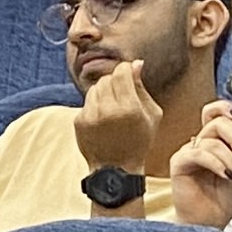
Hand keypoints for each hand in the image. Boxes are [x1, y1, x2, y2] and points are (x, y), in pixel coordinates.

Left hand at [74, 59, 162, 174]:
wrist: (116, 168)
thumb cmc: (139, 141)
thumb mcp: (152, 115)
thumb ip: (142, 87)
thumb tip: (136, 63)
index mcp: (129, 108)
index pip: (121, 72)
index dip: (126, 70)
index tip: (129, 74)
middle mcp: (107, 110)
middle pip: (107, 78)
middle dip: (115, 82)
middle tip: (123, 95)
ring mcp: (91, 116)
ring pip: (95, 88)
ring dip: (104, 92)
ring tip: (114, 108)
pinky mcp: (79, 121)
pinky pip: (87, 101)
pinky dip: (95, 105)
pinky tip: (104, 119)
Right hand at [170, 101, 231, 231]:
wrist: (210, 221)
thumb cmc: (226, 198)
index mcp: (215, 140)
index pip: (215, 112)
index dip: (225, 108)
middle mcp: (200, 142)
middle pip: (217, 122)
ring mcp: (189, 151)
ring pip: (212, 140)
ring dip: (231, 159)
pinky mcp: (179, 163)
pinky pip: (199, 154)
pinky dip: (216, 163)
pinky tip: (226, 175)